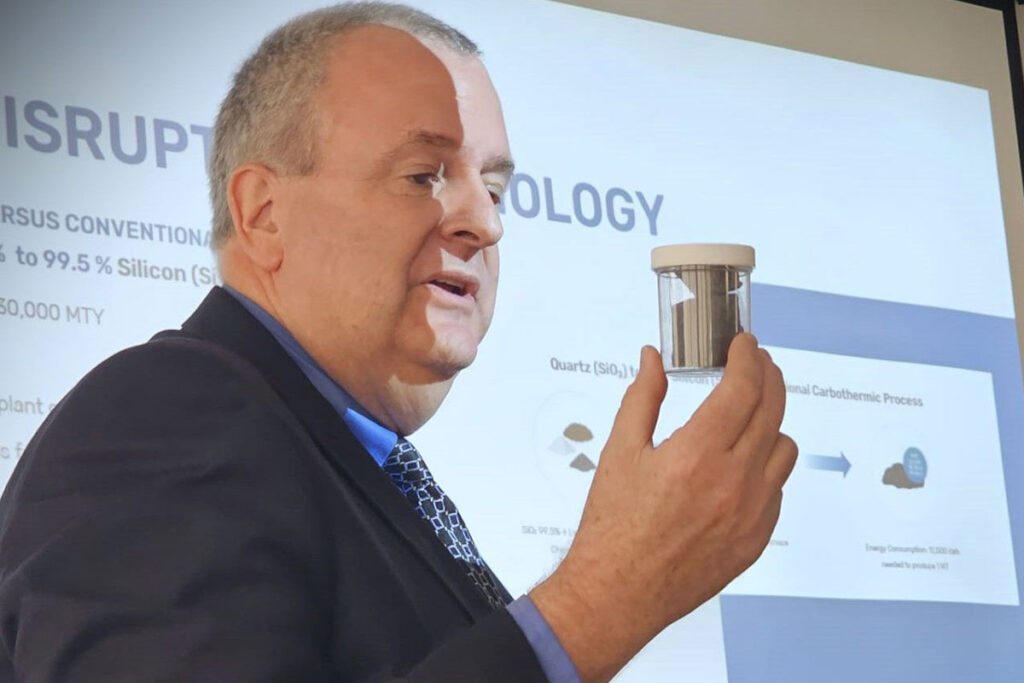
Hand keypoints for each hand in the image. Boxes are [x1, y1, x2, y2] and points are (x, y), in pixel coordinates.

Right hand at [530, 334, 797, 682]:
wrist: (618, 593)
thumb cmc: (613, 527)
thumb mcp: (619, 451)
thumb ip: (643, 397)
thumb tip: (652, 359)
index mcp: (697, 455)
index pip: (743, 389)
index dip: (748, 358)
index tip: (744, 344)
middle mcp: (733, 482)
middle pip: (773, 410)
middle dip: (768, 376)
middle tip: (756, 362)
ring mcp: (752, 513)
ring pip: (784, 448)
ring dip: (770, 422)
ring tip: (746, 415)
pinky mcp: (757, 539)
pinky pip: (777, 488)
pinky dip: (764, 465)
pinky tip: (738, 463)